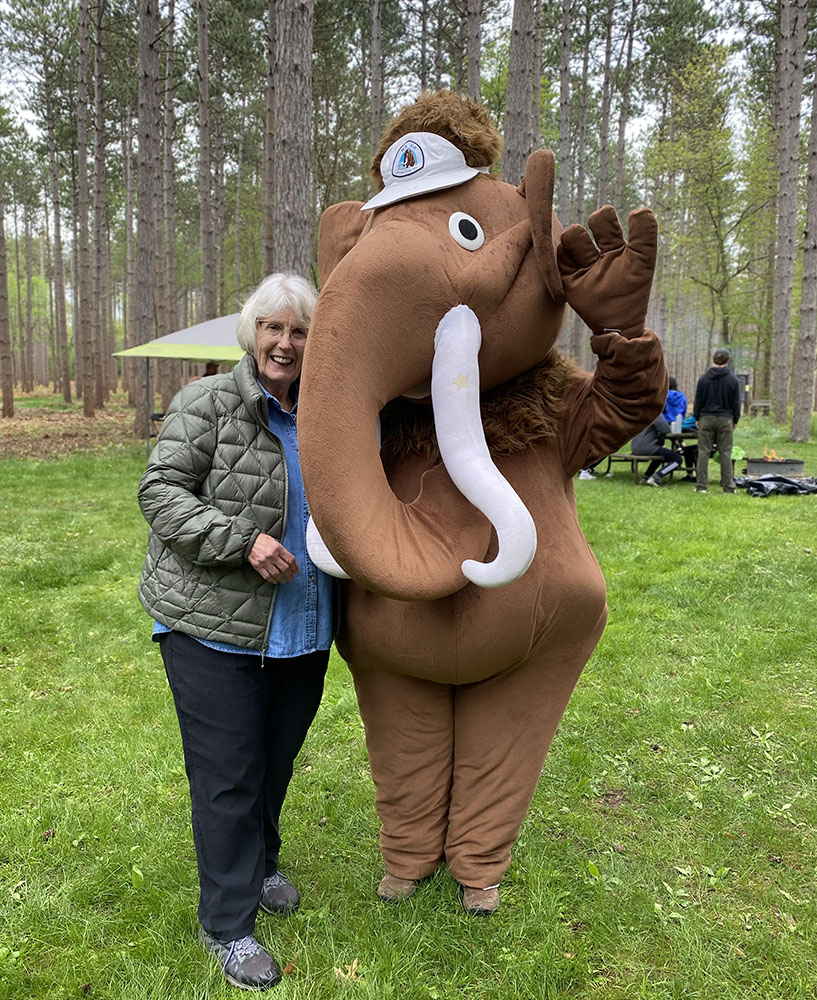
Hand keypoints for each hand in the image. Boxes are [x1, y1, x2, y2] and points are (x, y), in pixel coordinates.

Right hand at [248, 533, 299, 582]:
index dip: (295, 566)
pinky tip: (275, 581)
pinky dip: (272, 580)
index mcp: (278, 548)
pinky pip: (267, 576)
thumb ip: (282, 551)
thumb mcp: (275, 542)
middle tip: (292, 577)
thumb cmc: (262, 541)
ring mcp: (265, 562)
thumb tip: (290, 561)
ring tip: (284, 580)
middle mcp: (272, 555)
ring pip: (276, 574)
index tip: (297, 571)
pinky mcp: (258, 566)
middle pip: (285, 568)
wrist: (249, 542)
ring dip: (282, 579)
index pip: (290, 559)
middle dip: (290, 574)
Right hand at [557, 205, 656, 338]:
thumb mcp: (644, 260)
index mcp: (616, 246)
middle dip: (595, 224)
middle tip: (603, 240)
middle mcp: (598, 253)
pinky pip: (557, 257)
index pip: (606, 218)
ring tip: (587, 259)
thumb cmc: (633, 291)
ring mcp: (582, 265)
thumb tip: (639, 209)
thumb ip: (646, 233)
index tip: (613, 228)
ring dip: (576, 241)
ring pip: (570, 236)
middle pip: (588, 223)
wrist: (616, 322)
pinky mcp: (568, 279)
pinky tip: (576, 270)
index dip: (606, 217)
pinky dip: (564, 258)